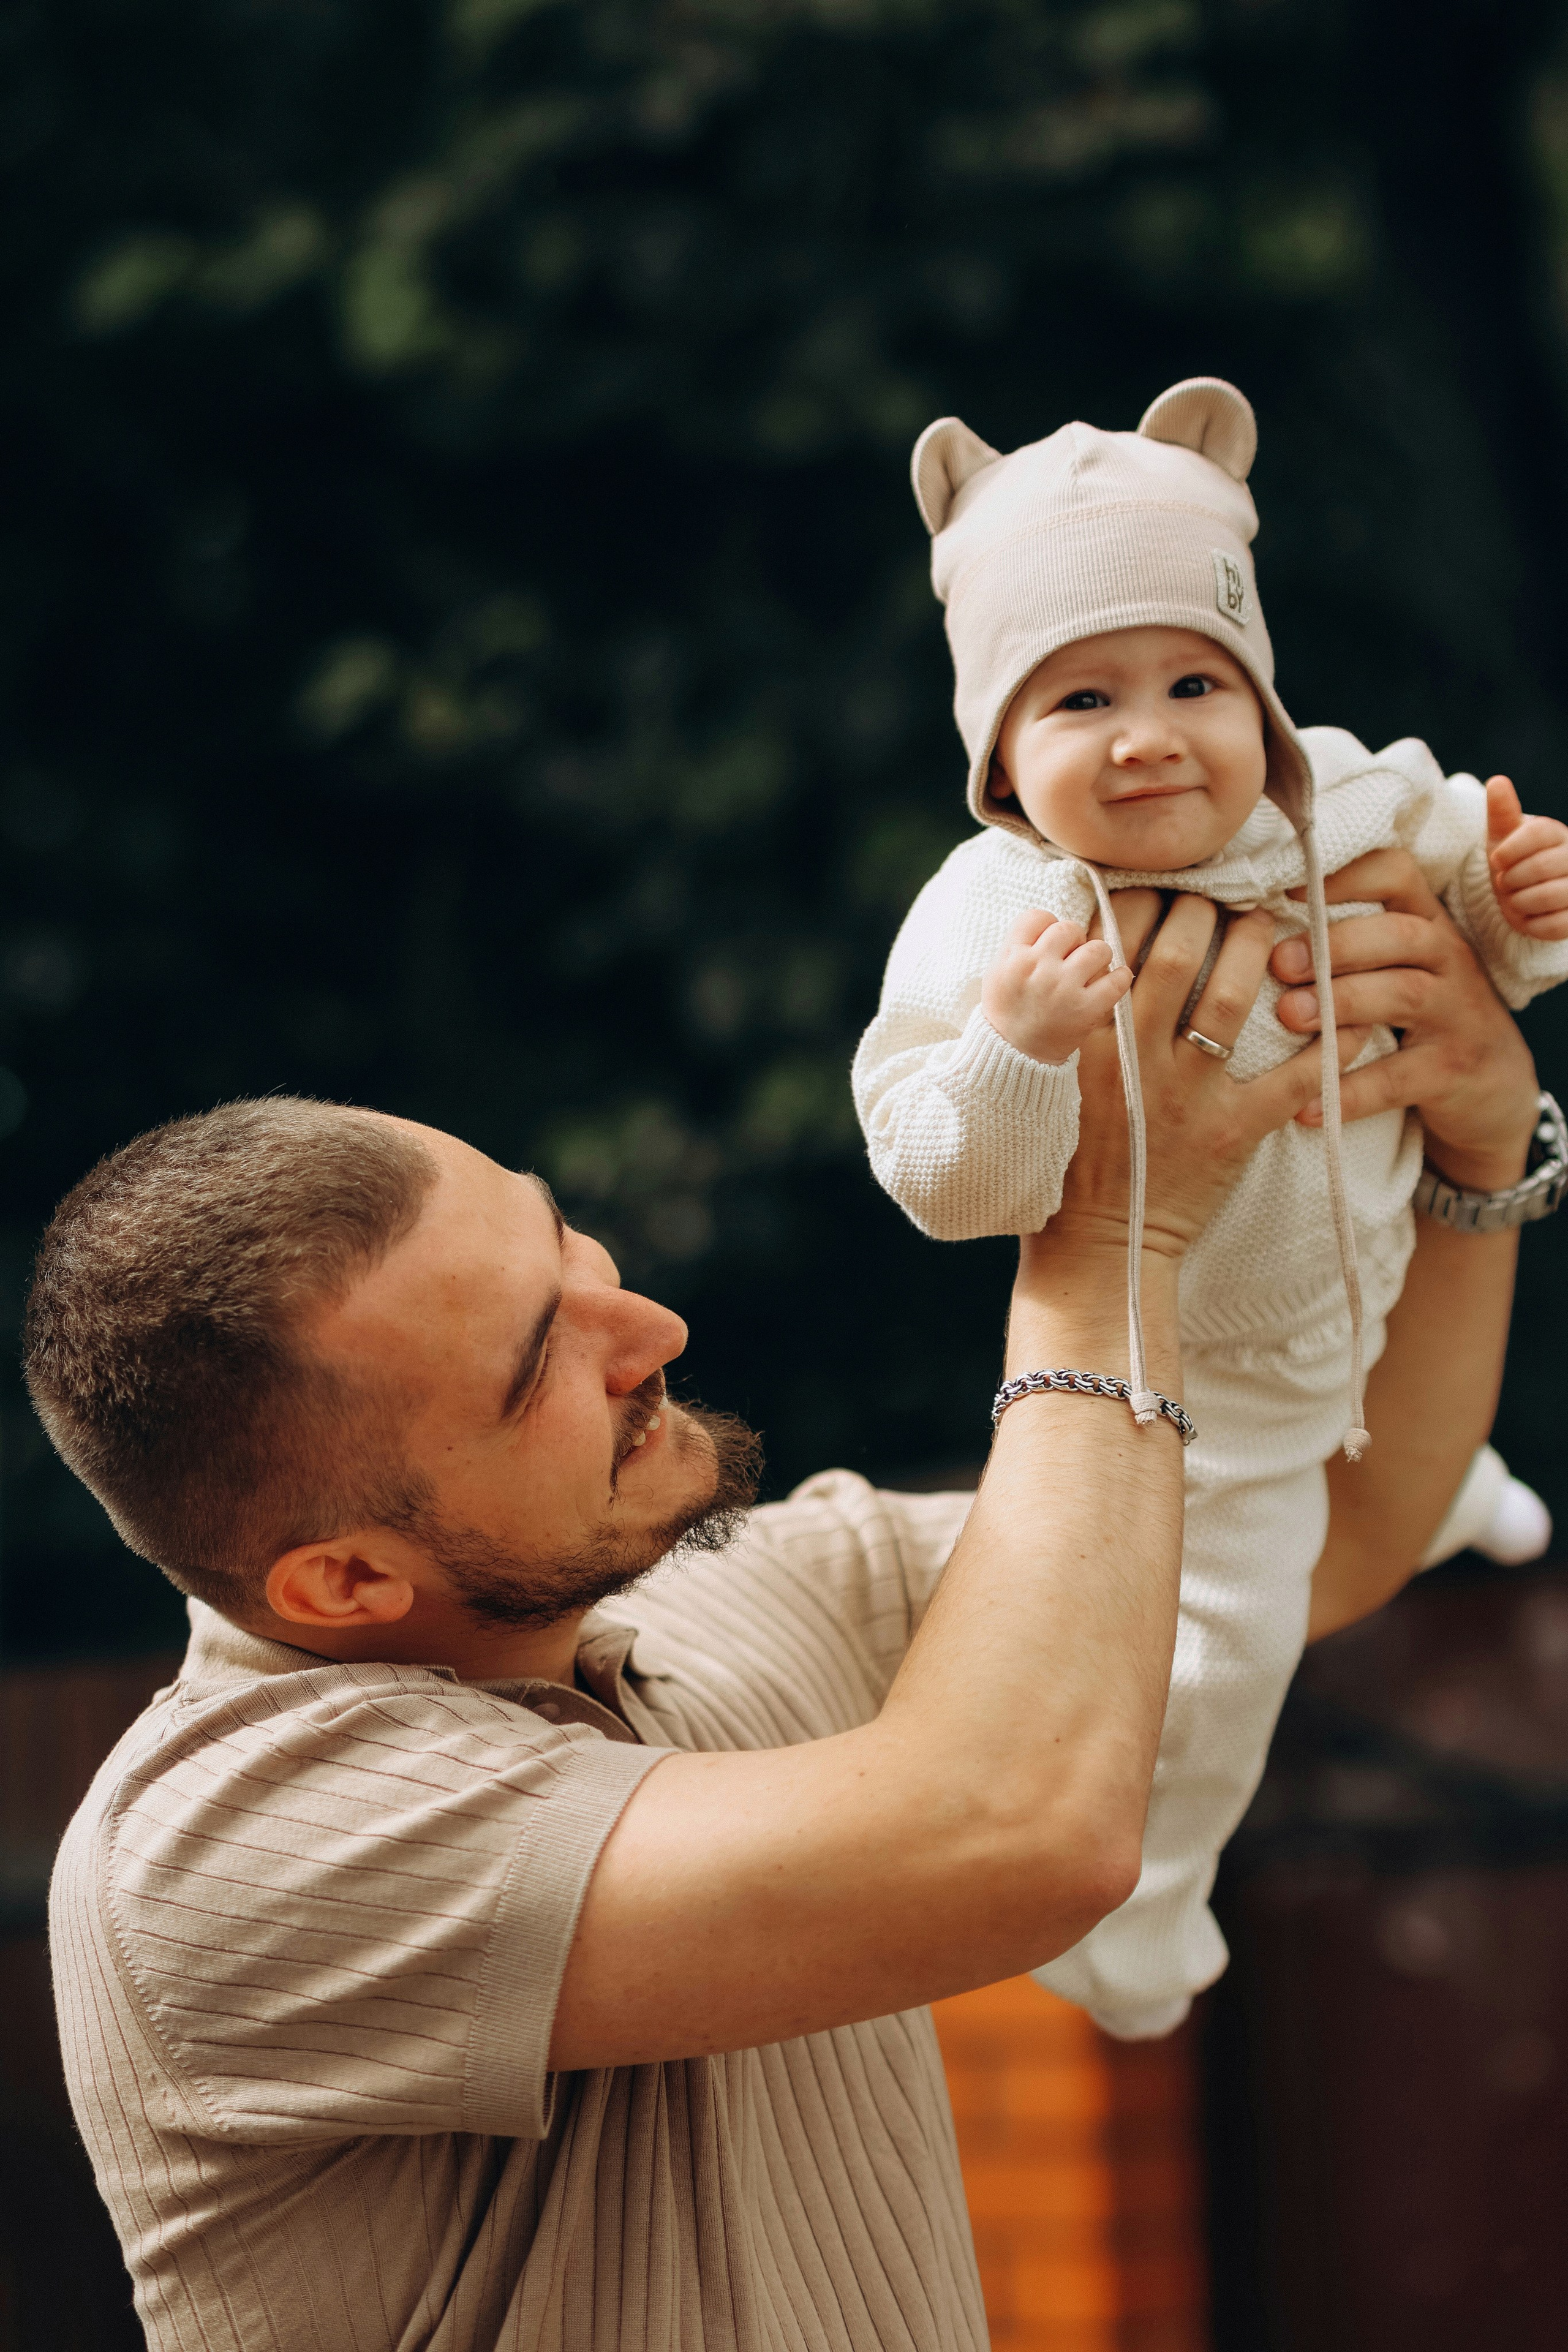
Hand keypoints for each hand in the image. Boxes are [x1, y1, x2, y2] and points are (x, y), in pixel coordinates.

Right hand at [981, 908, 1130, 1065]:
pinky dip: (1119, 978)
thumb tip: (1052, 925)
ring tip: (1090, 972)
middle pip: (1069, 928)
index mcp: (1013, 956)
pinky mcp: (1086, 1009)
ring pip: (1098, 948)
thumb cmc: (1008, 1012)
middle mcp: (1038, 967)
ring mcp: (1063, 988)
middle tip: (1071, 960)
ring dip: (1097, 958)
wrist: (1013, 1055)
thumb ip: (1021, 946)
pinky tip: (1113, 982)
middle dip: (1074, 941)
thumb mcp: (998, 972)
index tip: (1051, 943)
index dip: (1048, 926)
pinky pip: (1117, 979)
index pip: (1038, 916)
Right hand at [1045, 893, 1371, 1262]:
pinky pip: (1292, 1078)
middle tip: (1220, 901)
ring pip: (1229, 998)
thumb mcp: (1052, 1077)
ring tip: (1268, 927)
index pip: (1111, 941)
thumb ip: (1065, 1012)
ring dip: (1256, 948)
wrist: (1104, 1245)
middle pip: (1175, 954)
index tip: (1160, 890)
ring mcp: (1186, 1096)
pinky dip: (1328, 1045)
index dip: (1142, 898)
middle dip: (1204, 910)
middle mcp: (1134, 1059)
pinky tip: (1348, 1016)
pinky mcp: (1233, 1132)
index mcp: (1085, 1041)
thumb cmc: (1076, 1154)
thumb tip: (1067, 934)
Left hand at [1271, 847, 1538, 1189]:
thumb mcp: (1400, 964)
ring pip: (1402, 995)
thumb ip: (1352, 939)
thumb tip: (1256, 929)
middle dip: (1336, 945)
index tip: (1287, 891)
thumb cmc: (1421, 1012)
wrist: (1494, 1084)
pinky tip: (1305, 1106)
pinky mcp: (1450, 1071)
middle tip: (1280, 964)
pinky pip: (1396, 1079)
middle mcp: (1447, 959)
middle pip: (1399, 935)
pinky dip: (1349, 1093)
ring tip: (1288, 1017)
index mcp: (1426, 922)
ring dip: (1341, 1003)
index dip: (1346, 876)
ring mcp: (1455, 1015)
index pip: (1396, 874)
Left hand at [1487, 775, 1567, 940]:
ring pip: (1547, 896)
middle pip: (1540, 867)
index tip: (1496, 861)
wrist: (1518, 897)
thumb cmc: (1511, 862)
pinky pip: (1554, 925)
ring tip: (1515, 899)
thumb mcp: (1501, 837)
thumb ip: (1501, 812)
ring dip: (1519, 903)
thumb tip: (1497, 781)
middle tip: (1505, 883)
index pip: (1538, 832)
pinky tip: (1527, 917)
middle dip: (1511, 880)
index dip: (1511, 849)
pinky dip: (1531, 925)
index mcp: (1555, 833)